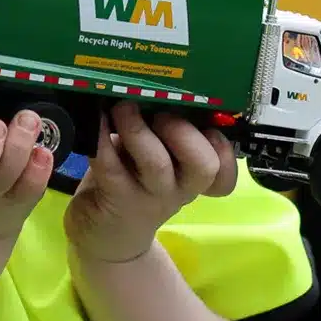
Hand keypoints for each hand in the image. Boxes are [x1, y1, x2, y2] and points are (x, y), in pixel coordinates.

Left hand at [64, 100, 237, 263]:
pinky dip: (102, 138)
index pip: (225, 168)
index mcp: (194, 174)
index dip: (223, 147)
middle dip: (183, 131)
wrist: (107, 236)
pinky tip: (95, 120)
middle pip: (203, 165)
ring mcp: (148, 196)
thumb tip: (156, 83)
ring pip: (156, 163)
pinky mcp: (115, 199)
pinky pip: (111, 166)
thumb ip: (165, 132)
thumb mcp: (157, 159)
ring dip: (139, 130)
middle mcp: (179, 187)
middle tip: (160, 111)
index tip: (205, 120)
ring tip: (123, 107)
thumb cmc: (135, 183)